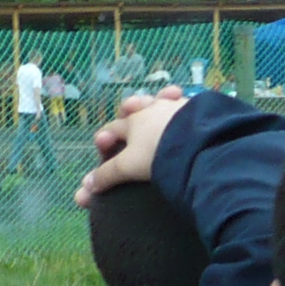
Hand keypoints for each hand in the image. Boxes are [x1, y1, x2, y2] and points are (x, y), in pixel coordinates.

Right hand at [76, 89, 189, 205]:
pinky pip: (185, 101)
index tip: (102, 145)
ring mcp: (174, 107)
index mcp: (132, 123)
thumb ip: (107, 174)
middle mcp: (151, 110)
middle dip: (128, 111)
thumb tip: (87, 186)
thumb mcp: (128, 166)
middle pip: (134, 108)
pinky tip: (184, 103)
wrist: (197, 146)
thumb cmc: (156, 155)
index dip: (105, 138)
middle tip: (128, 113)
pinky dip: (181, 102)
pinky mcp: (196, 109)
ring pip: (159, 100)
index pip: (113, 128)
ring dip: (155, 101)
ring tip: (157, 102)